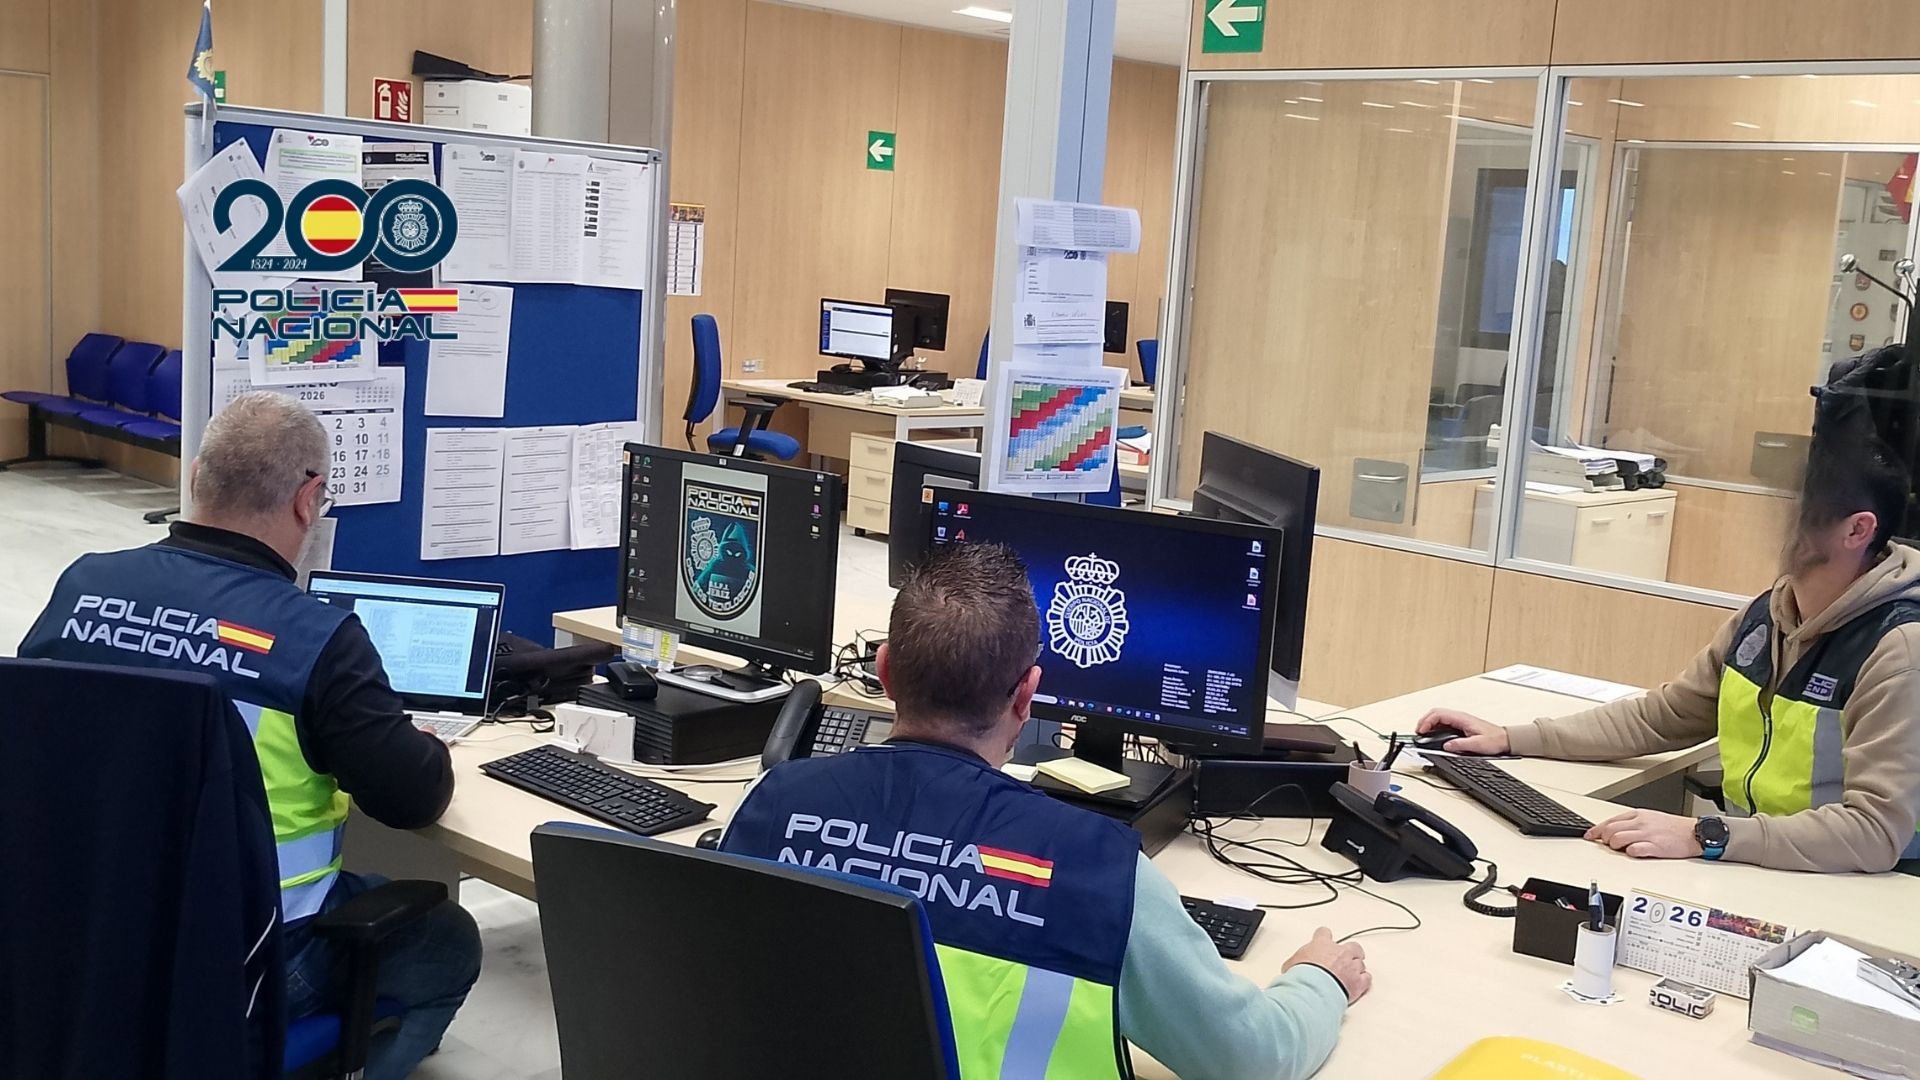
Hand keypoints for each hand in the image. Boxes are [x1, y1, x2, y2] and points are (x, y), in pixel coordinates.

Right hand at [1283, 927, 1371, 1002]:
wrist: (1314, 989)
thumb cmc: (1303, 976)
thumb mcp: (1290, 965)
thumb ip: (1294, 963)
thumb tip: (1290, 969)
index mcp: (1321, 944)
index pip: (1324, 933)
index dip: (1324, 936)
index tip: (1324, 938)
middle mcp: (1339, 953)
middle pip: (1352, 946)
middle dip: (1351, 951)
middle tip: (1347, 956)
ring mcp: (1351, 967)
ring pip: (1361, 963)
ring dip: (1356, 967)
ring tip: (1352, 973)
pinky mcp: (1358, 982)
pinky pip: (1366, 978)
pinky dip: (1364, 980)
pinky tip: (1360, 983)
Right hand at [1414, 709, 1510, 755]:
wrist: (1505, 739)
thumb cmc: (1495, 739)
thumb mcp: (1477, 744)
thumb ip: (1461, 745)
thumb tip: (1447, 746)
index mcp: (1462, 718)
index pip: (1438, 714)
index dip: (1427, 721)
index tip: (1421, 731)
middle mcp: (1459, 718)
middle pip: (1435, 713)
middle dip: (1424, 721)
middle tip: (1418, 732)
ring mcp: (1459, 721)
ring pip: (1438, 718)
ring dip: (1428, 724)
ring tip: (1422, 734)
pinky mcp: (1460, 726)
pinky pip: (1443, 723)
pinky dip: (1434, 728)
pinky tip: (1432, 736)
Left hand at [1586, 809, 1703, 858]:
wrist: (1695, 833)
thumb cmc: (1673, 828)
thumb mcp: (1650, 818)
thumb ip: (1631, 823)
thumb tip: (1613, 830)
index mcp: (1638, 815)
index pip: (1610, 821)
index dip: (1596, 830)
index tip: (1590, 836)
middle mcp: (1641, 823)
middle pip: (1610, 830)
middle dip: (1604, 839)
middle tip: (1608, 845)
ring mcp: (1648, 834)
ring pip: (1618, 839)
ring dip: (1614, 846)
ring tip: (1621, 849)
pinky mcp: (1655, 846)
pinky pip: (1634, 850)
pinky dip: (1630, 853)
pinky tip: (1634, 853)